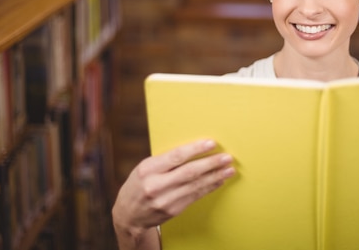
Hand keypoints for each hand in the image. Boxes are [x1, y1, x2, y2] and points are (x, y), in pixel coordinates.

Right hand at [112, 139, 235, 249]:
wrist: (129, 214)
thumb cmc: (139, 184)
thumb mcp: (145, 167)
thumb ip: (166, 160)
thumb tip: (194, 149)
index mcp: (148, 169)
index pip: (176, 156)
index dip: (195, 149)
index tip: (211, 143)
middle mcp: (156, 185)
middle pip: (189, 172)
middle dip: (211, 163)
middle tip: (227, 157)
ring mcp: (165, 200)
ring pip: (195, 185)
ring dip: (215, 176)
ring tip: (229, 169)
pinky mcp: (173, 210)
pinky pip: (195, 196)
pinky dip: (209, 187)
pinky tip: (219, 181)